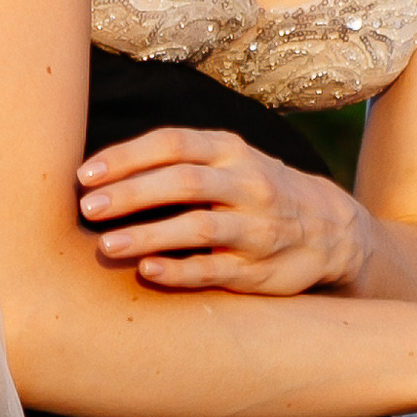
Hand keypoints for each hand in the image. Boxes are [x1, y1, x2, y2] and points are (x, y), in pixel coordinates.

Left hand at [76, 126, 364, 295]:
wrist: (331, 230)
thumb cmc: (255, 191)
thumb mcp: (230, 161)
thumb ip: (179, 160)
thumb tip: (101, 170)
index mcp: (230, 151)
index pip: (173, 144)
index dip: (126, 157)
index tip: (85, 175)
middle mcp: (246, 184)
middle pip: (183, 182)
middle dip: (131, 194)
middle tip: (88, 207)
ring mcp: (255, 228)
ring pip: (199, 228)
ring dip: (149, 236)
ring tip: (106, 246)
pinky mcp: (259, 270)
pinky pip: (216, 270)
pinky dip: (180, 271)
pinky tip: (148, 272)